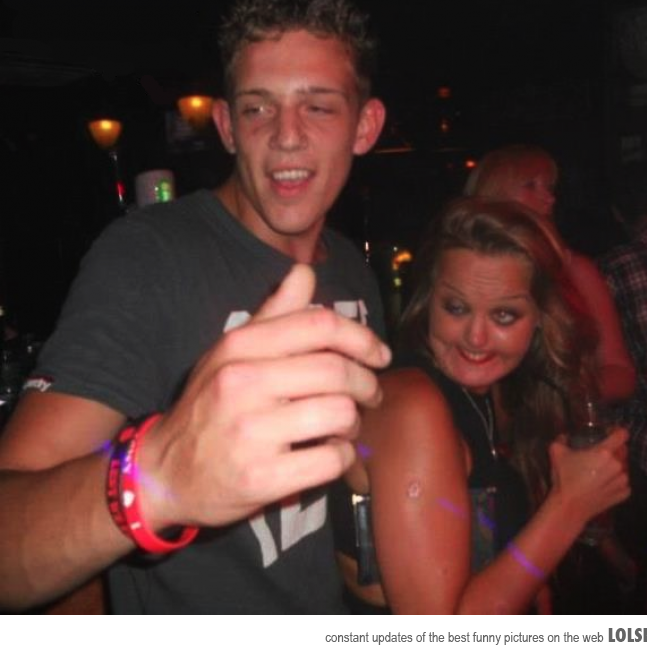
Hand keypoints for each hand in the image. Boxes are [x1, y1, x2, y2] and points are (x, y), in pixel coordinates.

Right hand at [138, 263, 390, 529]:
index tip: (380, 355)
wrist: (164, 473)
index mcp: (240, 346)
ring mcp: (251, 432)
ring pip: (340, 413)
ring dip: (355, 422)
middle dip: (368, 384)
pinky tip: (330, 453)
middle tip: (371, 395)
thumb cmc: (208, 406)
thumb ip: (273, 314)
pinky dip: (343, 456)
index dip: (362, 338)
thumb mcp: (230, 353)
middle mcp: (243, 383)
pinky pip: (331, 459)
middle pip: (337, 370)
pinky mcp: (262, 477)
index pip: (320, 325)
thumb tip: (304, 271)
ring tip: (345, 426)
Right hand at [548, 426, 629, 524]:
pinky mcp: (624, 494)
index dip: (616, 432)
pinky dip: (616, 482)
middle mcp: (618, 465)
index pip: (622, 435)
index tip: (610, 433)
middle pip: (623, 451)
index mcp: (604, 452)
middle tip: (600, 455)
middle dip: (614, 450)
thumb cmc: (564, 478)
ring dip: (615, 467)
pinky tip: (603, 484)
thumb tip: (563, 436)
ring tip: (601, 472)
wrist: (569, 506)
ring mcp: (622, 481)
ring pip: (624, 467)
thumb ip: (561, 440)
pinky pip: (624, 483)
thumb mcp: (556, 453)